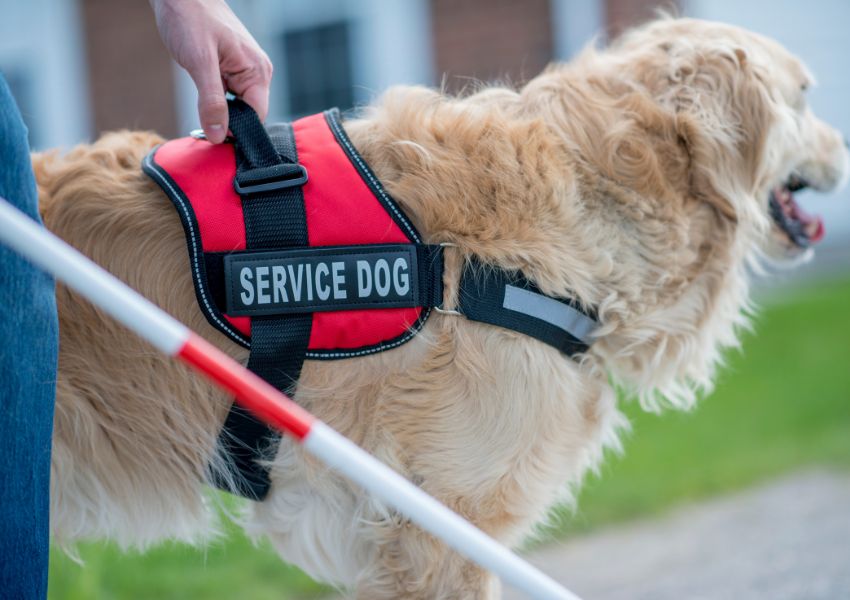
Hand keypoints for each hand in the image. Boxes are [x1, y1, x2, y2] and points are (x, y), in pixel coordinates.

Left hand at [150, 0, 272, 142]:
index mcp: (257, 71)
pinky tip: (202, 101)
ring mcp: (244, 71)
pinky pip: (228, 97)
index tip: (215, 140)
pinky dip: (214, 103)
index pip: (256, 117)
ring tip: (201, 113)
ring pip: (236, 107)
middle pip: (248, 115)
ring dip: (218, 113)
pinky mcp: (231, 70)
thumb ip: (211, 101)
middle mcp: (256, 73)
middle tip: (203, 130)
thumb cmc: (191, 17)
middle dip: (227, 124)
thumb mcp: (200, 62)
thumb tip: (218, 136)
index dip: (237, 132)